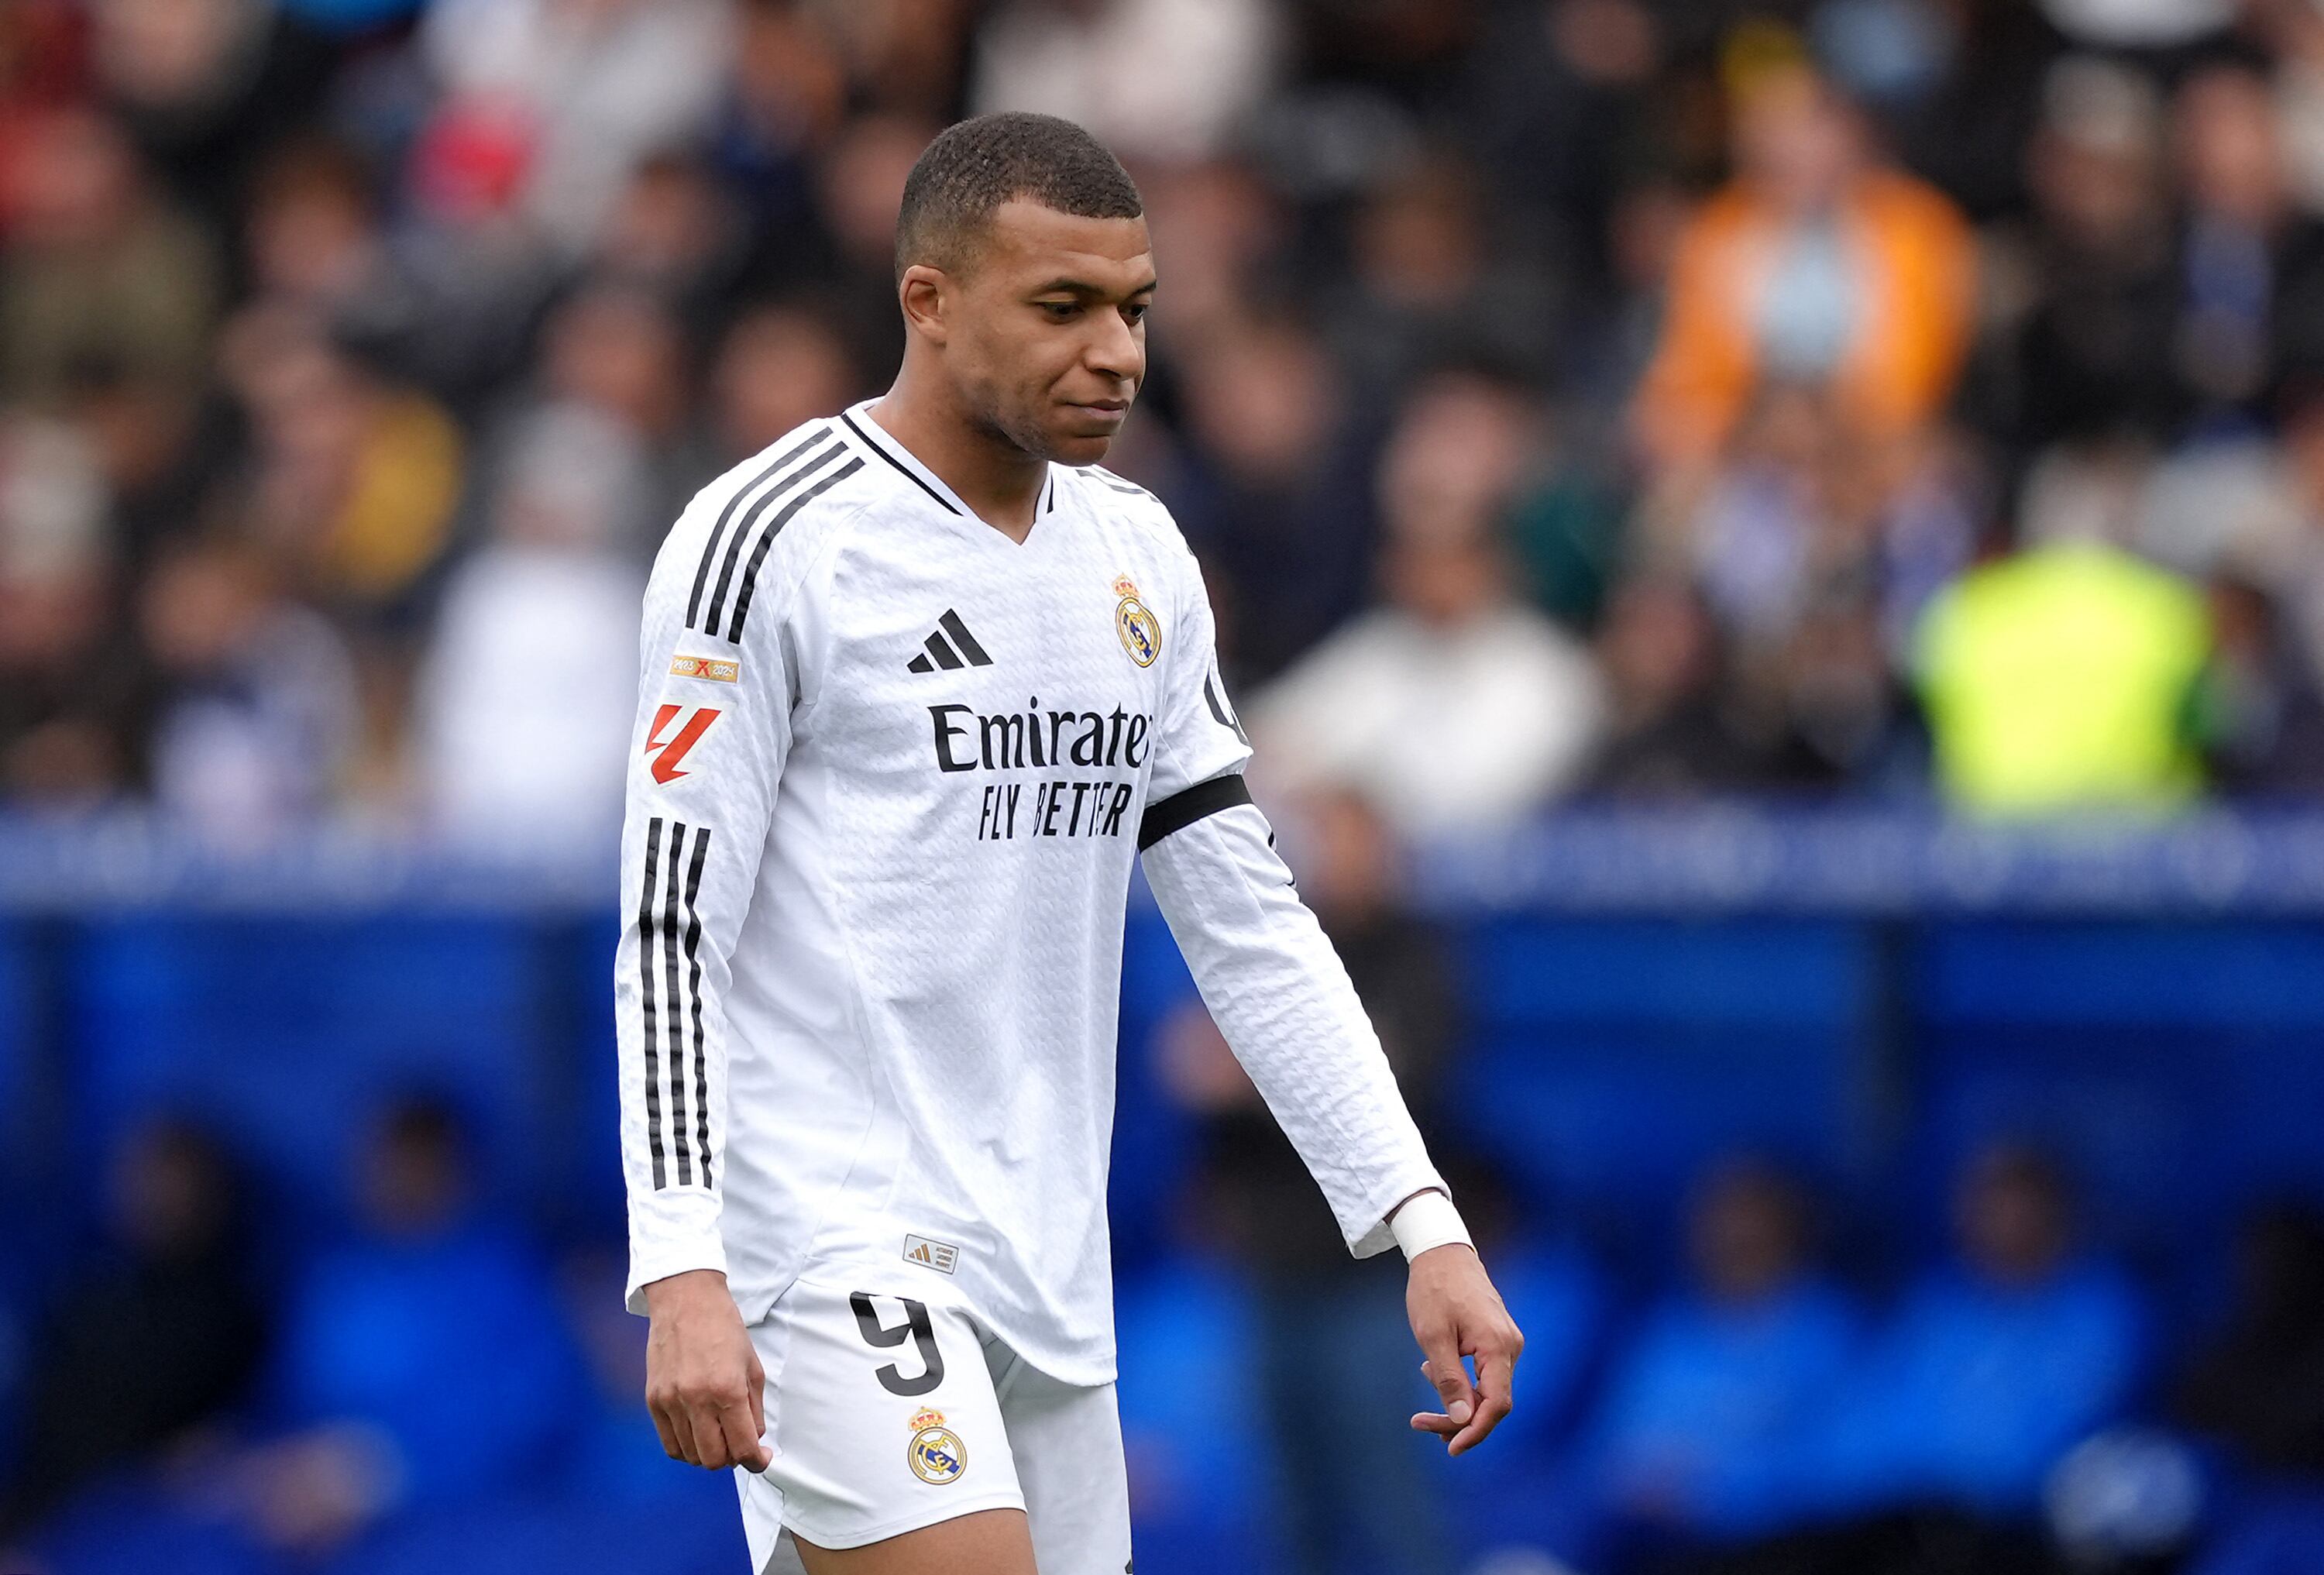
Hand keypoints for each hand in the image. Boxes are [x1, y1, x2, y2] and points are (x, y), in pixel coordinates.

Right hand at [643, 1268, 771, 1471]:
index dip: (756, 1460)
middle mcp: (697, 1400)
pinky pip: (669, 1444)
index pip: (743, 1447)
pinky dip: (686, 1448)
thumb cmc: (724, 1329)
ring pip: (691, 1455)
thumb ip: (755, 1409)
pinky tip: (697, 1435)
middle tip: (739, 1445)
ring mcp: (671, 1402)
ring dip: (709, 1453)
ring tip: (718, 1436)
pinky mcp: (653, 1400)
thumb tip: (754, 1440)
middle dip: (732, 1459)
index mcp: (727, 1389)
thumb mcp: (752, 1367)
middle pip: (715, 1459)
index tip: (761, 1457)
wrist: (687, 1301)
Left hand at [1405, 1243, 1522, 1456]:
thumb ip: (1449, 1380)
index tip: (1450, 1449)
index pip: (1497, 1405)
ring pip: (1486, 1389)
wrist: (1442, 1251)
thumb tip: (1461, 1421)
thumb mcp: (1433, 1337)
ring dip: (1457, 1402)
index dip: (1475, 1431)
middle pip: (1492, 1402)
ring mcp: (1505, 1342)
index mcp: (1498, 1347)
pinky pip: (1483, 1372)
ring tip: (1421, 1407)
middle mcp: (1510, 1347)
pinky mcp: (1495, 1338)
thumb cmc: (1434, 1289)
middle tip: (1420, 1424)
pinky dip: (1460, 1382)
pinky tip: (1431, 1373)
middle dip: (1458, 1420)